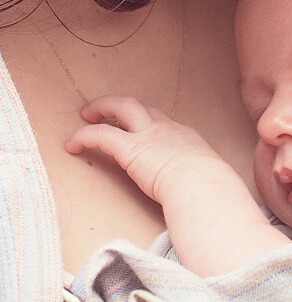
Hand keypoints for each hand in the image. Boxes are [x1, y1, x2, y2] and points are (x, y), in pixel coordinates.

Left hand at [66, 95, 230, 205]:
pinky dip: (85, 136)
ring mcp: (148, 134)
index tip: (134, 130)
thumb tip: (198, 196)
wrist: (202, 184)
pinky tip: (73, 144)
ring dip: (103, 106)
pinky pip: (101, 134)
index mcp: (184, 137)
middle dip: (118, 106)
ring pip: (122, 106)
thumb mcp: (206, 179)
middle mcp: (165, 128)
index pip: (160, 122)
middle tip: (104, 111)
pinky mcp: (130, 148)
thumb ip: (197, 182)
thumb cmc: (208, 189)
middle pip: (139, 106)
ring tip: (86, 115)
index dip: (144, 122)